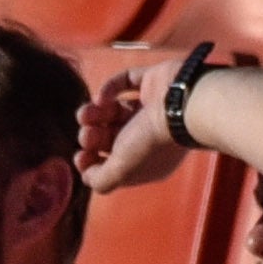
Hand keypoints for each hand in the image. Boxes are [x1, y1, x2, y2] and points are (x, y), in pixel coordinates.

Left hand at [77, 56, 194, 195]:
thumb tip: (87, 177)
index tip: (80, 157)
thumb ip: (102, 180)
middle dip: (91, 137)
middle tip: (86, 135)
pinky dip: (110, 88)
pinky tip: (102, 97)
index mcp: (147, 161)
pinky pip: (125, 82)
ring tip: (86, 113)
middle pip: (111, 137)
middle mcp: (149, 136)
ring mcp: (150, 108)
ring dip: (94, 113)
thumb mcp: (122, 170)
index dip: (93, 162)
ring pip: (114, 111)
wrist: (182, 106)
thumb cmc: (151, 142)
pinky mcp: (151, 82)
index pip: (114, 164)